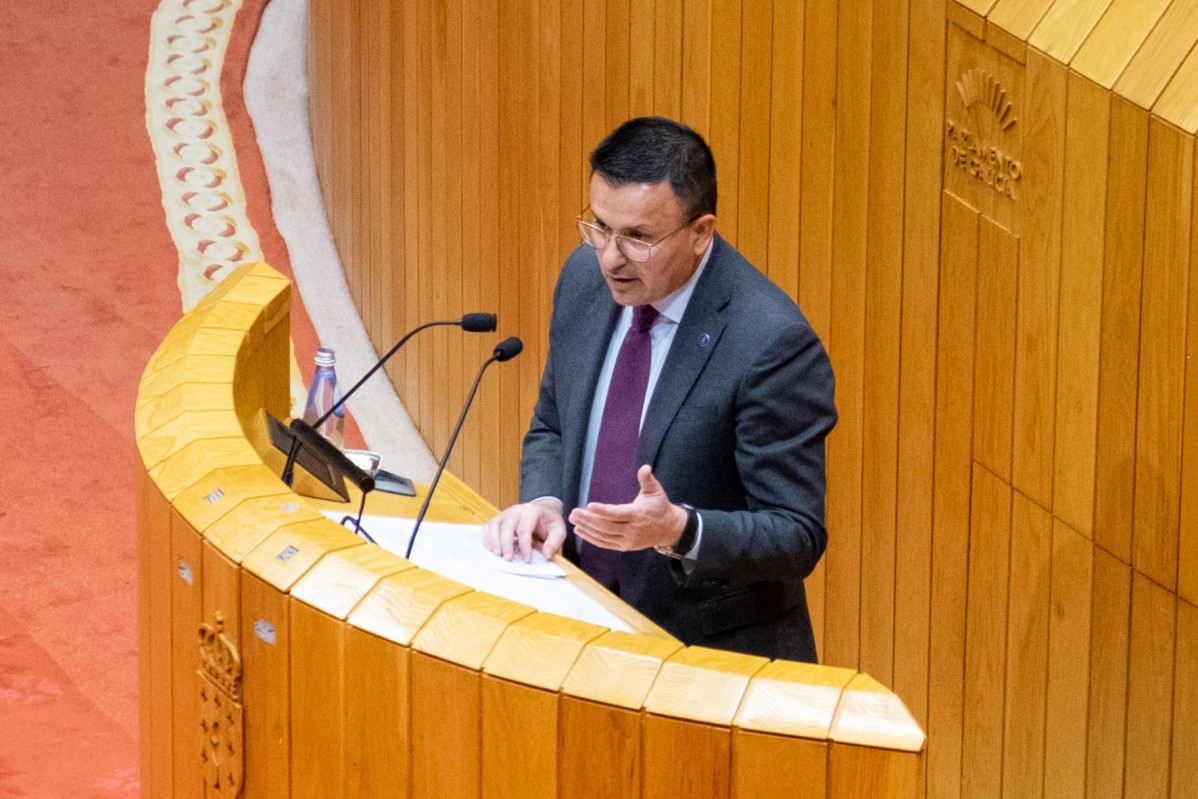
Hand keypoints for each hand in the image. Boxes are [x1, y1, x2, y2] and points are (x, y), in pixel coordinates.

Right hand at [482, 498, 566, 562]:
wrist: (544, 511)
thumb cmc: (550, 522)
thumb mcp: (559, 530)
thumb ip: (554, 542)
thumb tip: (546, 555)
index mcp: (532, 511)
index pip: (525, 529)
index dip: (524, 546)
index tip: (527, 560)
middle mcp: (517, 510)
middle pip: (507, 526)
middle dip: (506, 544)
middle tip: (508, 559)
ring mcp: (506, 513)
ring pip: (495, 525)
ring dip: (494, 541)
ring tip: (498, 555)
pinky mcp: (499, 518)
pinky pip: (489, 527)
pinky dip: (488, 538)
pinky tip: (492, 549)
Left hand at [569, 465, 686, 551]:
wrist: (669, 529)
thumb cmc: (659, 506)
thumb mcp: (655, 491)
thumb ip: (647, 479)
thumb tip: (645, 467)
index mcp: (638, 515)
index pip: (617, 514)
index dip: (603, 510)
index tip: (588, 505)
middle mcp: (632, 530)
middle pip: (606, 526)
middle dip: (588, 520)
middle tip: (573, 512)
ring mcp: (628, 541)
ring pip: (603, 536)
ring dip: (587, 529)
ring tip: (573, 520)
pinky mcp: (624, 547)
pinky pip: (605, 544)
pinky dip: (591, 538)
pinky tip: (580, 531)